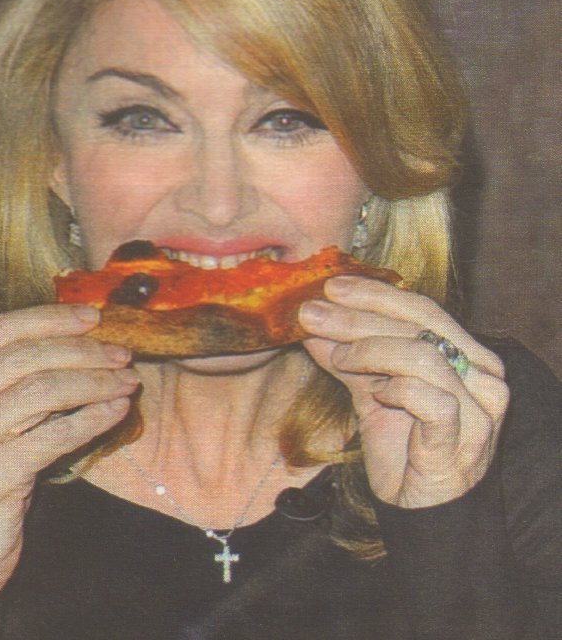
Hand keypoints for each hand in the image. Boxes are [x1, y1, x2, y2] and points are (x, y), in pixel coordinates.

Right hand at [0, 304, 137, 617]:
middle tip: (121, 354)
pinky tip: (117, 412)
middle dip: (82, 350)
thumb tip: (69, 336)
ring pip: (44, 390)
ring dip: (95, 382)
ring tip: (127, 381)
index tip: (93, 317)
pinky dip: (93, 418)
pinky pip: (56, 434)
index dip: (50, 318)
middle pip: (25, 357)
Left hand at [299, 277, 508, 508]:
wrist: (421, 510)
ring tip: (339, 358)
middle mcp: (483, 373)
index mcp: (467, 353)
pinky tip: (376, 393)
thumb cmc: (403, 446)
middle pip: (420, 324)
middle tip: (314, 313)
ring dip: (370, 350)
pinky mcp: (466, 437)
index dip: (375, 293)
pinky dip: (396, 388)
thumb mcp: (371, 390)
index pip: (422, 307)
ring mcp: (480, 406)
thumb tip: (311, 322)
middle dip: (359, 315)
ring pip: (423, 355)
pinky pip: (430, 398)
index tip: (331, 285)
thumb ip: (348, 356)